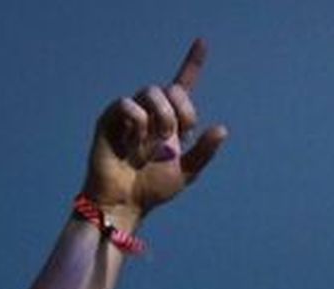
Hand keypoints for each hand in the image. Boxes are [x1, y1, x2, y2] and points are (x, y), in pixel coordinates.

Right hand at [83, 39, 226, 226]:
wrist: (125, 202)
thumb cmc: (153, 188)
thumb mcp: (187, 172)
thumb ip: (204, 152)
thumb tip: (222, 128)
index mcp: (173, 121)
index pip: (183, 85)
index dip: (192, 62)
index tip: (203, 41)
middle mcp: (152, 112)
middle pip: (171, 89)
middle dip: (180, 111)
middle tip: (174, 137)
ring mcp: (131, 114)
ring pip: (151, 92)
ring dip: (161, 117)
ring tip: (154, 142)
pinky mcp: (111, 118)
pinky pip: (127, 104)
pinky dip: (137, 123)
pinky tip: (133, 144)